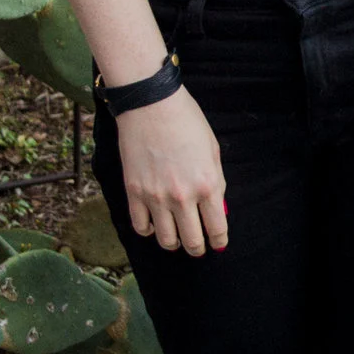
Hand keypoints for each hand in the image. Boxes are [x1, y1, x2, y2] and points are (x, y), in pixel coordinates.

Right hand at [115, 85, 227, 254]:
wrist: (151, 105)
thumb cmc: (187, 122)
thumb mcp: (212, 151)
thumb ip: (216, 183)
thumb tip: (217, 210)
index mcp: (207, 185)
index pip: (216, 229)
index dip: (219, 241)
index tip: (219, 244)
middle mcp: (182, 196)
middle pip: (192, 241)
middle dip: (198, 248)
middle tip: (198, 245)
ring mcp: (155, 197)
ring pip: (166, 240)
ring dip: (174, 243)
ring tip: (177, 237)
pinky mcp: (134, 192)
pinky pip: (141, 226)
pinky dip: (149, 231)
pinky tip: (155, 224)